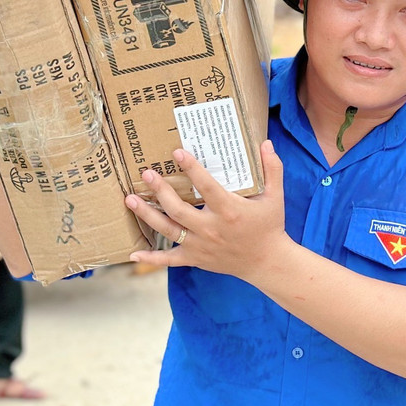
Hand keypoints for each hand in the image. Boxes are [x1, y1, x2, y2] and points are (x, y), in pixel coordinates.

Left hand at [126, 140, 287, 281]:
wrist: (267, 262)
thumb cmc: (270, 226)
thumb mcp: (276, 196)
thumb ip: (272, 169)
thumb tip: (266, 142)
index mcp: (229, 211)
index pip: (206, 186)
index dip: (191, 168)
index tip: (177, 152)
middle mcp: (211, 229)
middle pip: (179, 209)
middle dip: (160, 191)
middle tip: (147, 174)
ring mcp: (200, 245)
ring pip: (168, 229)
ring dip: (147, 214)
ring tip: (130, 199)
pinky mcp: (195, 259)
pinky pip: (169, 260)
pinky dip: (151, 258)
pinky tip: (134, 253)